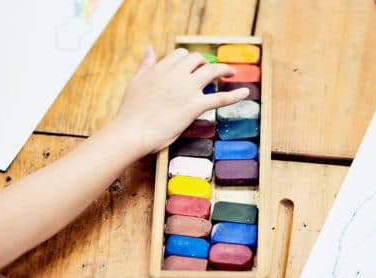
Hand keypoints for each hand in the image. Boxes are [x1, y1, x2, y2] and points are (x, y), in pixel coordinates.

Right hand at [111, 46, 249, 154]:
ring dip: (224, 70)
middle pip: (198, 59)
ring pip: (211, 71)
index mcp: (160, 68)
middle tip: (212, 71)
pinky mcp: (194, 106)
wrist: (131, 131)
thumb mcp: (136, 82)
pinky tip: (245, 92)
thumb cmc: (130, 111)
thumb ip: (146, 64)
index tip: (193, 67)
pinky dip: (235, 95)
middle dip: (206, 63)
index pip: (180, 55)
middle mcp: (175, 75)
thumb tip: (149, 48)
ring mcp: (186, 89)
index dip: (189, 60)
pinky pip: (220, 97)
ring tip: (230, 74)